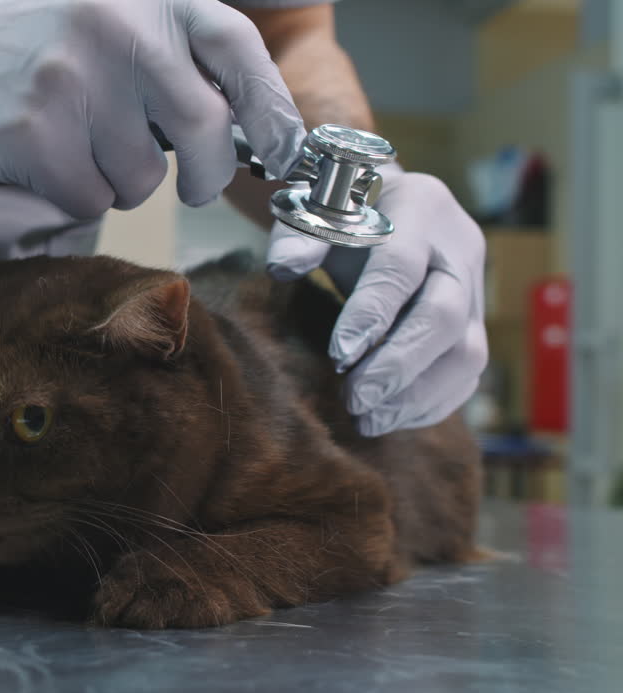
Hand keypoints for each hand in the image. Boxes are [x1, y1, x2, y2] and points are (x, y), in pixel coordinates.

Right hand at [0, 0, 306, 217]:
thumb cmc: (28, 36)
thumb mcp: (110, 10)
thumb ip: (173, 46)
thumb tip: (249, 122)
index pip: (237, 50)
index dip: (272, 108)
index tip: (283, 151)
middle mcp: (119, 29)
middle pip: (206, 127)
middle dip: (209, 173)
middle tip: (195, 186)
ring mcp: (75, 81)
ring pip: (144, 176)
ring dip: (123, 179)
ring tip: (82, 143)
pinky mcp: (35, 134)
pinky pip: (90, 198)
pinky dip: (77, 193)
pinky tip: (47, 157)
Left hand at [266, 165, 487, 435]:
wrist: (385, 206)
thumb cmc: (344, 212)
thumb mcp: (315, 211)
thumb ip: (298, 236)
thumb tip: (282, 267)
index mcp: (420, 208)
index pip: (401, 269)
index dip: (372, 315)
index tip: (338, 357)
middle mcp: (459, 248)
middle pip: (444, 317)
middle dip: (397, 367)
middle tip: (354, 400)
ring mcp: (476, 288)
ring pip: (468, 353)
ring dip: (416, 396)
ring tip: (368, 419)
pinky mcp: (476, 322)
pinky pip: (468, 373)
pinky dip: (432, 403)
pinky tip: (390, 418)